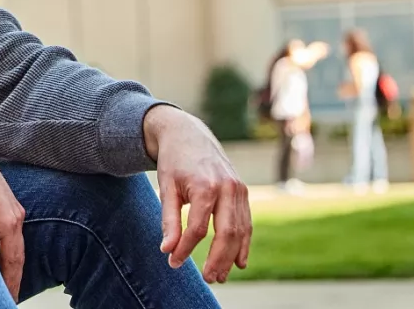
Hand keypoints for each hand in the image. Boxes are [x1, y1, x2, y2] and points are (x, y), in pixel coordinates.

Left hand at [144, 105, 250, 283]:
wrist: (188, 134)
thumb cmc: (174, 162)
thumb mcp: (166, 188)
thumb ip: (169, 220)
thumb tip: (167, 250)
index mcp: (205, 186)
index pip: (198, 229)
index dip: (186, 249)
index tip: (173, 262)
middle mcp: (227, 188)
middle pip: (226, 233)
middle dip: (218, 260)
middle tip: (209, 279)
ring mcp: (239, 189)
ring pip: (240, 230)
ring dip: (232, 257)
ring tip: (221, 276)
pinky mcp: (243, 191)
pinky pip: (246, 222)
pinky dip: (244, 244)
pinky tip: (239, 262)